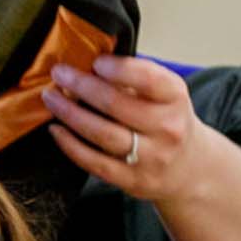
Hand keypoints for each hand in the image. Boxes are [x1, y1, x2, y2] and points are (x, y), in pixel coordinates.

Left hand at [42, 55, 206, 203]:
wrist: (189, 168)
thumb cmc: (167, 121)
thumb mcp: (165, 93)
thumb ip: (135, 77)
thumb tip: (88, 59)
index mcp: (175, 98)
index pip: (148, 79)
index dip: (118, 68)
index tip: (96, 61)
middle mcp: (167, 128)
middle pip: (116, 104)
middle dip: (81, 85)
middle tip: (59, 73)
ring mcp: (150, 157)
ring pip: (102, 133)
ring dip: (70, 113)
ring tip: (51, 97)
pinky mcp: (132, 180)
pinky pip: (94, 162)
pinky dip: (70, 145)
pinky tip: (56, 130)